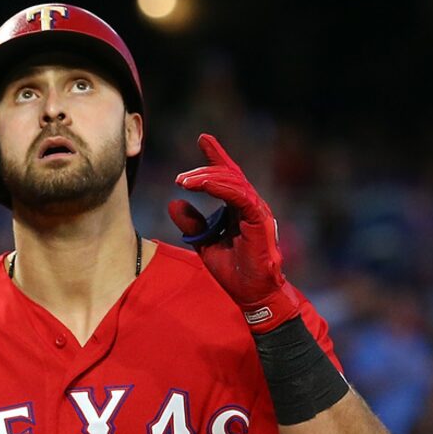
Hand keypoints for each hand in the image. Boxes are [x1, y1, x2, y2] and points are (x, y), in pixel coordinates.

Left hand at [168, 134, 299, 331]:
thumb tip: (173, 203)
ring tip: (185, 181)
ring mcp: (257, 211)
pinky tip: (202, 185)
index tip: (203, 139)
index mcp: (240, 209)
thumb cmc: (234, 272)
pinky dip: (221, 188)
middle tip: (180, 177)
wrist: (252, 294)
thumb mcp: (204, 244)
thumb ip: (191, 224)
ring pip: (233, 182)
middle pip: (228, 175)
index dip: (216, 156)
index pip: (228, 177)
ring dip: (207, 178)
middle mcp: (250, 206)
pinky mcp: (259, 220)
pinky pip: (240, 197)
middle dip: (205, 168)